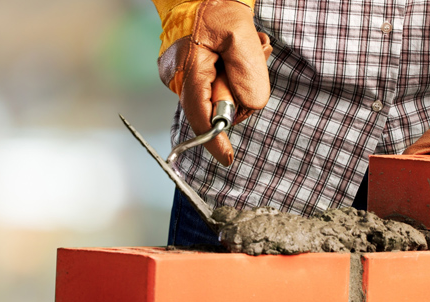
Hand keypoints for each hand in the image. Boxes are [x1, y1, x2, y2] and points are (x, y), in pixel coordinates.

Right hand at [156, 0, 272, 164]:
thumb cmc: (215, 5)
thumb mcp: (240, 35)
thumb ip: (248, 73)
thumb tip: (250, 106)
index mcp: (188, 72)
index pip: (200, 118)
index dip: (215, 141)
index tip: (228, 158)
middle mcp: (178, 79)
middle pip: (214, 109)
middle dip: (238, 94)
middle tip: (251, 59)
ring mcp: (181, 77)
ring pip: (218, 98)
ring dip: (238, 81)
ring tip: (244, 51)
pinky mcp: (189, 74)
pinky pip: (215, 88)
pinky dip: (231, 77)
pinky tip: (235, 54)